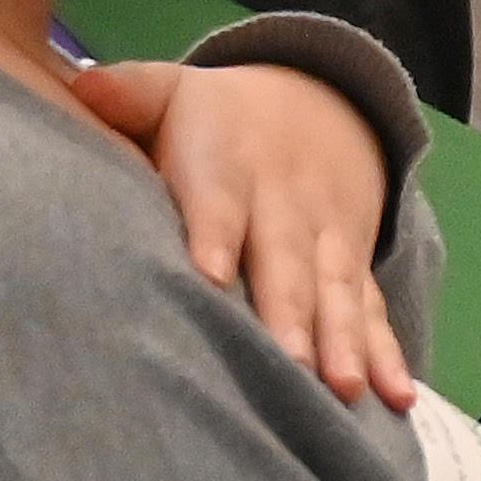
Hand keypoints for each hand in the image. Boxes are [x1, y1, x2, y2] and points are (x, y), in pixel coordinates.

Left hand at [73, 57, 412, 405]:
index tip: (210, 275)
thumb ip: (131, 93)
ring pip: (337, 293)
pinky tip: (396, 396)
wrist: (323, 106)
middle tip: (288, 362)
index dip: (216, 235)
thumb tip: (84, 84)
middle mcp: (286, 206)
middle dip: (290, 312)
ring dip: (343, 342)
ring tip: (346, 389)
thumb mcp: (177, 93)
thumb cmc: (219, 121)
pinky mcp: (354, 269)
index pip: (221, 201)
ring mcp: (327, 241)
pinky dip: (388, 355)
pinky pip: (373, 313)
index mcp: (231, 166)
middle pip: (287, 261)